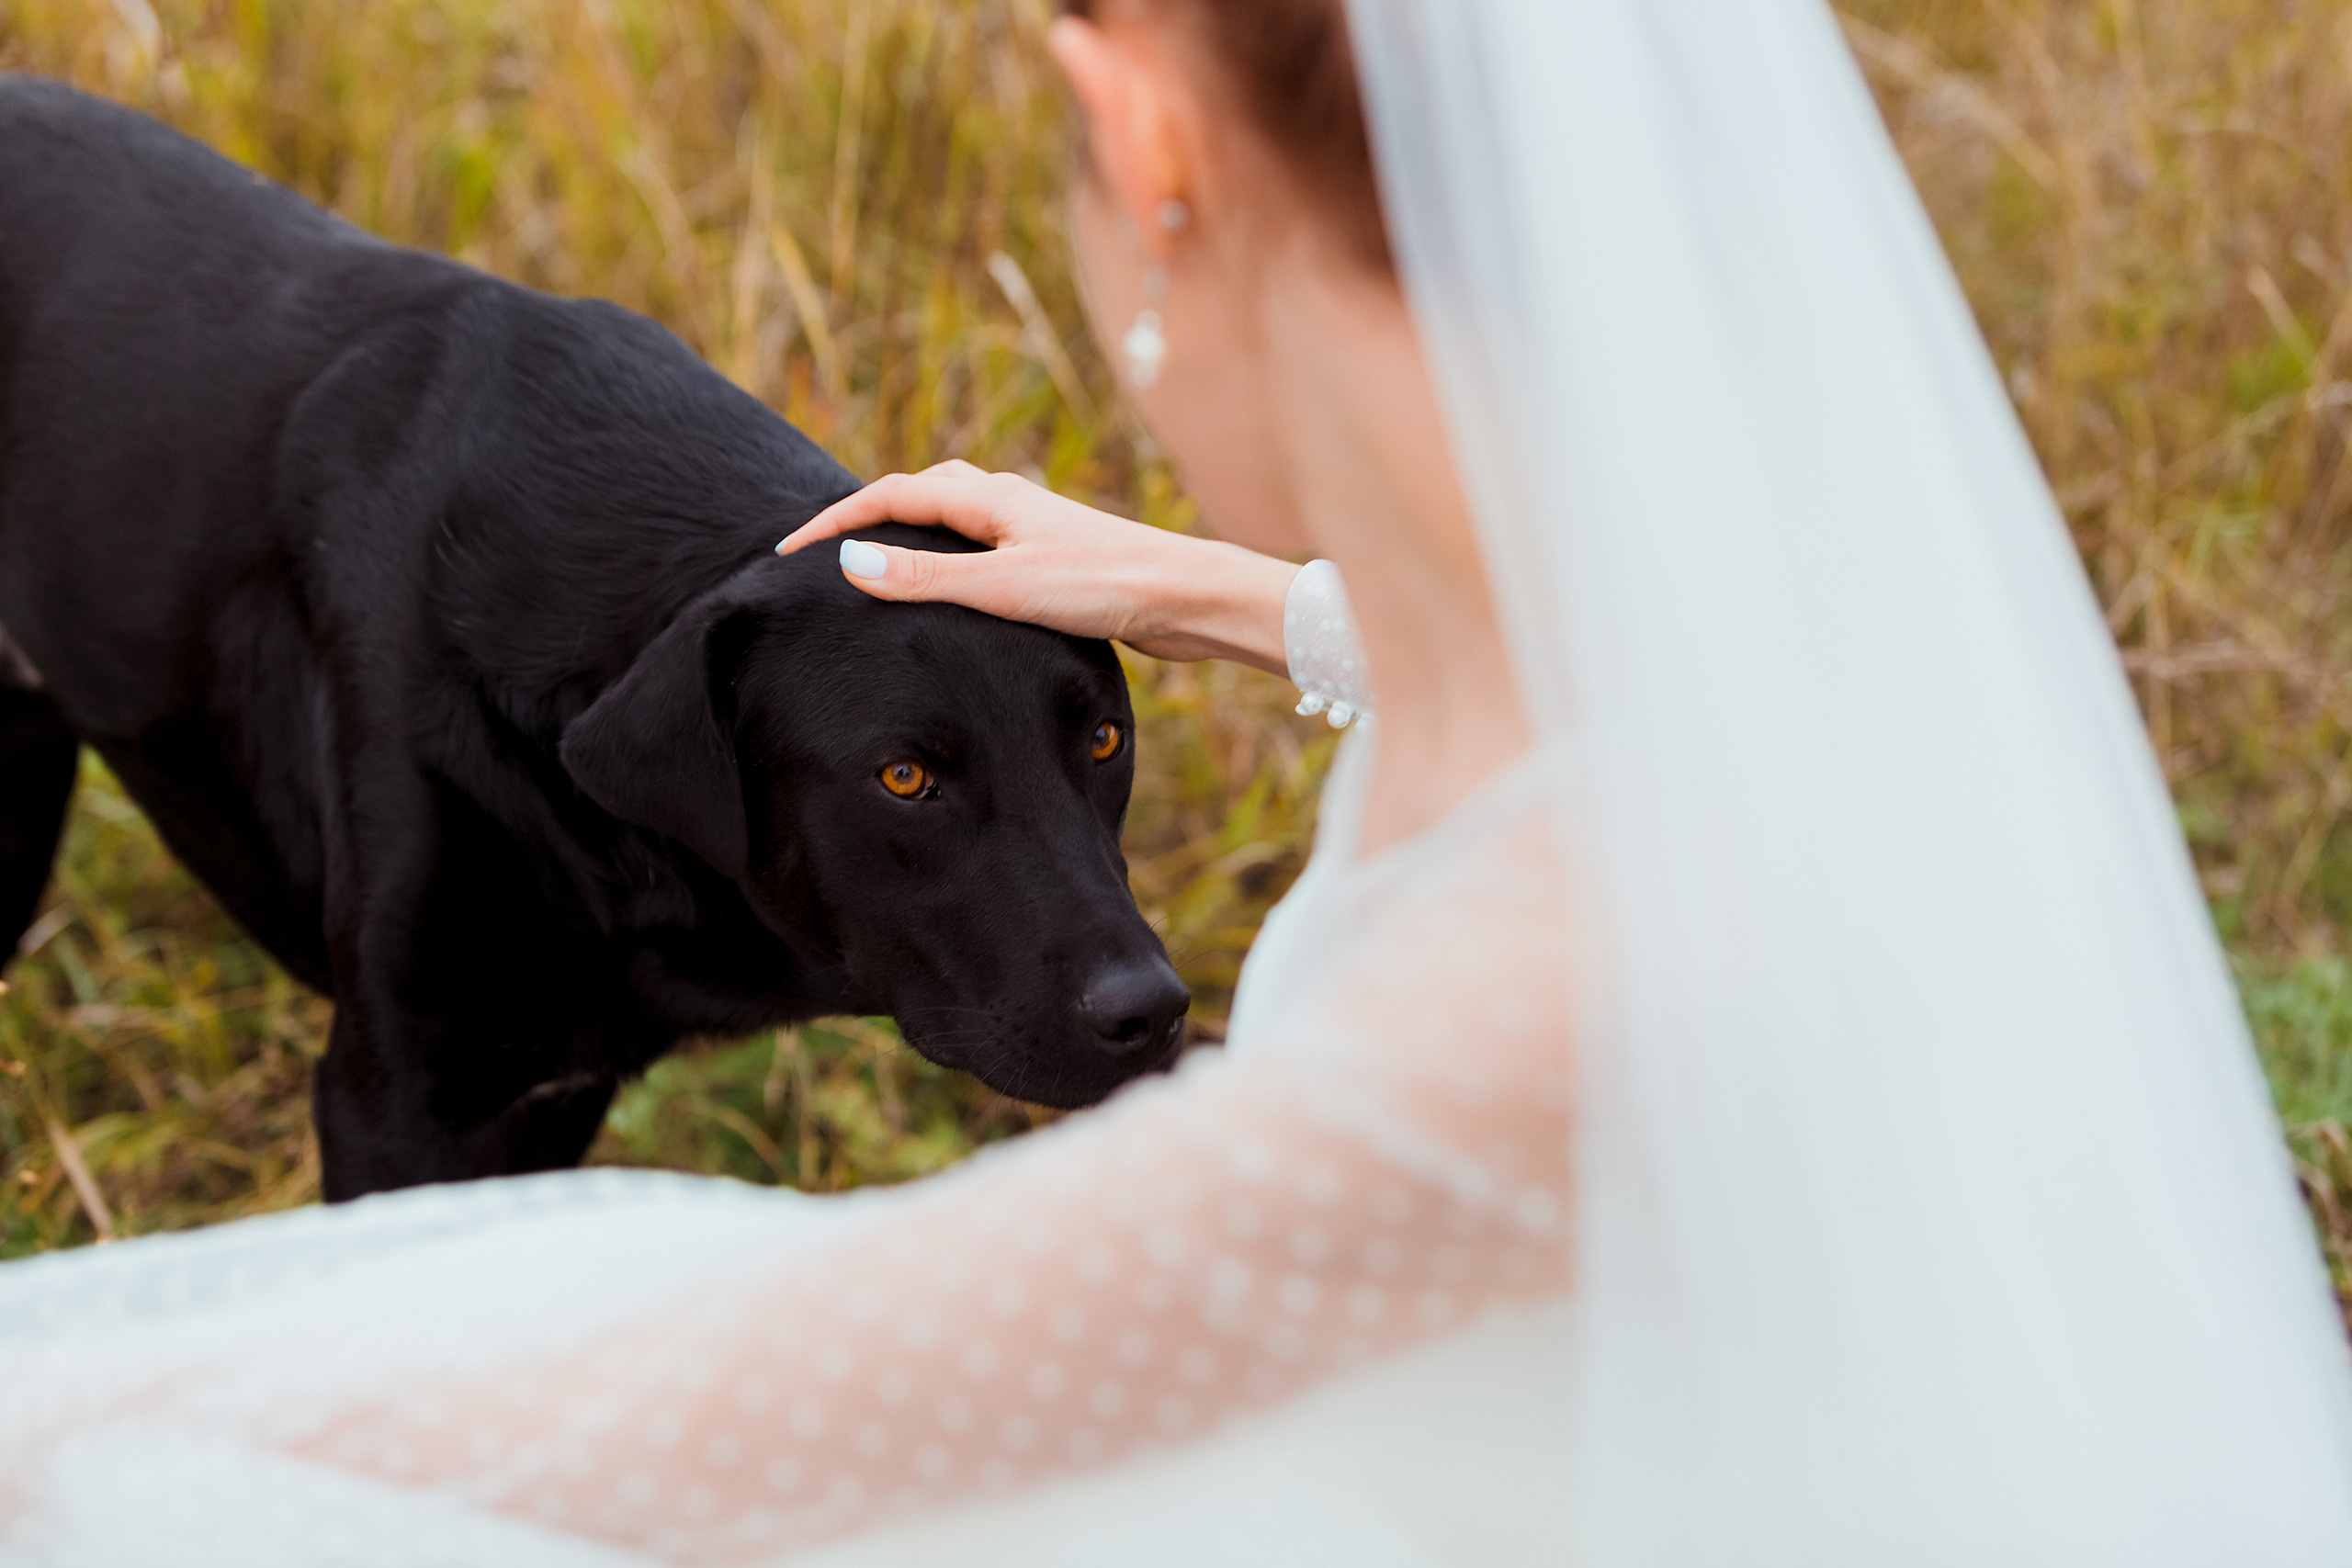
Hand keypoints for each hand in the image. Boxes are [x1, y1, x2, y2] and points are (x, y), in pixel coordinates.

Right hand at [774, 461, 1297, 671]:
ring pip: (954, 516)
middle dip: (868, 514)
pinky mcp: (1054, 559)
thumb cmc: (1102, 585)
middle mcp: (1007, 503)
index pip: (890, 495)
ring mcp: (1032, 529)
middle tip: (824, 550)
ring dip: (910, 530)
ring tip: (876, 564)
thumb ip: (926, 579)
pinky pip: (980, 547)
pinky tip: (954, 593)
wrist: (1186, 598)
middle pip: (920, 492)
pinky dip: (947, 557)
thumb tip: (850, 564)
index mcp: (988, 498)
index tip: (790, 551)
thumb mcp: (1001, 587)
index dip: (837, 522)